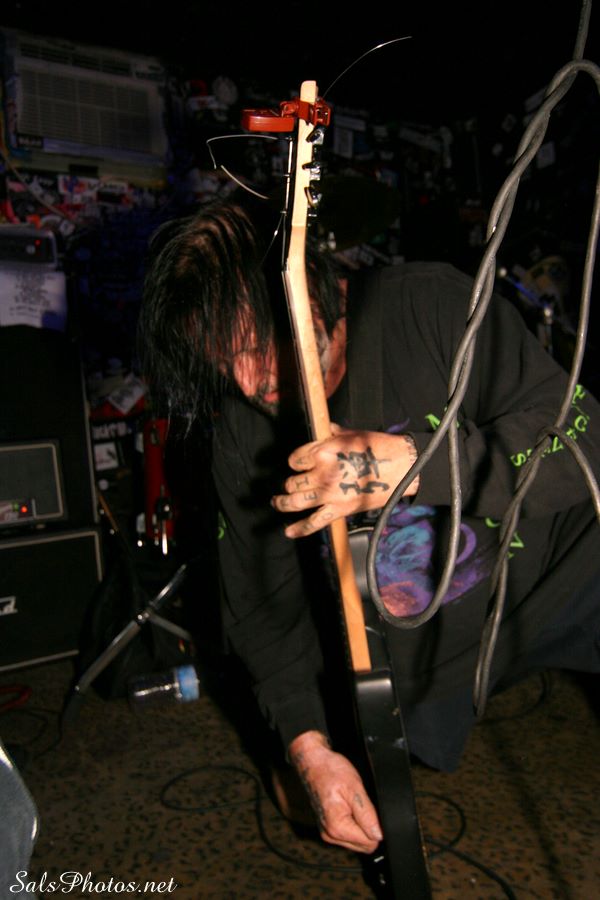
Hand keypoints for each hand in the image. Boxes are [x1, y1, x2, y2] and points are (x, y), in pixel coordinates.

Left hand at [271, 424, 418, 537]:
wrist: (402, 467)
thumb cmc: (379, 448)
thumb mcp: (352, 434)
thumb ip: (331, 434)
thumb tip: (322, 430)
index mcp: (323, 451)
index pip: (295, 459)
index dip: (295, 461)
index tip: (298, 464)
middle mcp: (322, 473)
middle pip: (293, 482)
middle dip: (290, 483)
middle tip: (291, 484)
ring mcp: (329, 494)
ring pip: (295, 502)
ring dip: (282, 503)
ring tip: (277, 502)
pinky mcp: (339, 510)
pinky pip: (314, 523)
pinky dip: (299, 529)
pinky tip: (289, 531)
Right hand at [288, 731, 381, 852]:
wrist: (312, 762)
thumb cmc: (331, 771)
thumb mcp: (355, 789)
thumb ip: (367, 815)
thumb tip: (379, 835)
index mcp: (337, 827)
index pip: (370, 843)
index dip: (375, 826)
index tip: (368, 808)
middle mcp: (330, 835)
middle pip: (364, 845)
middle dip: (368, 827)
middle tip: (360, 804)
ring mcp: (328, 832)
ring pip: (357, 840)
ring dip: (360, 825)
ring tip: (352, 803)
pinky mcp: (328, 828)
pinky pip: (349, 834)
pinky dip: (353, 822)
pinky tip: (348, 806)